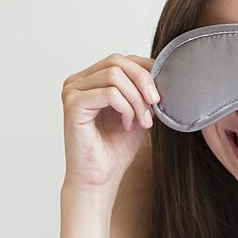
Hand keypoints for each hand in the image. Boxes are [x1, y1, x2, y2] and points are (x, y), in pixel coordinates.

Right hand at [61, 53, 159, 189]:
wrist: (101, 177)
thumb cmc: (117, 147)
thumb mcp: (139, 111)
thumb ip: (145, 91)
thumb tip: (165, 70)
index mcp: (91, 79)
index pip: (122, 60)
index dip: (147, 70)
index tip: (162, 93)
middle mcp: (77, 81)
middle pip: (118, 61)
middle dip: (144, 81)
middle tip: (156, 105)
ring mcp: (72, 91)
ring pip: (115, 76)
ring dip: (137, 99)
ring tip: (143, 121)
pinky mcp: (73, 105)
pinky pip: (109, 94)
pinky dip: (126, 108)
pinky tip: (128, 125)